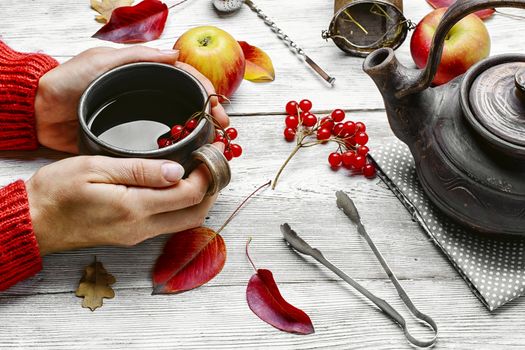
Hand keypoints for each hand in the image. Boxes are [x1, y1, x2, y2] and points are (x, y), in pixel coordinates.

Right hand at [26, 144, 223, 254]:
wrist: (33, 221)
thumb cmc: (56, 191)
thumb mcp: (95, 169)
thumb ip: (140, 171)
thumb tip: (179, 171)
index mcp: (134, 208)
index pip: (190, 194)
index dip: (209, 171)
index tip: (214, 149)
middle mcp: (141, 227)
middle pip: (196, 213)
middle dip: (212, 187)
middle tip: (214, 161)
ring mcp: (137, 235)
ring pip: (186, 220)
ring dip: (200, 197)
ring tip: (201, 169)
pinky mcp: (131, 235)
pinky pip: (169, 222)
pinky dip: (183, 204)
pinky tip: (178, 184)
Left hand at [35, 46, 228, 152]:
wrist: (42, 110)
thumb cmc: (69, 81)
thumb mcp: (103, 60)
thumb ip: (137, 56)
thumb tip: (175, 54)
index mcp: (144, 74)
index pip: (185, 78)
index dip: (205, 90)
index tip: (217, 105)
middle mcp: (147, 95)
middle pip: (188, 102)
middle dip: (209, 112)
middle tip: (222, 128)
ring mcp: (142, 117)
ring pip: (178, 122)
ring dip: (199, 130)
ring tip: (213, 141)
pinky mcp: (132, 138)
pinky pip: (161, 141)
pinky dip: (179, 146)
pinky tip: (190, 153)